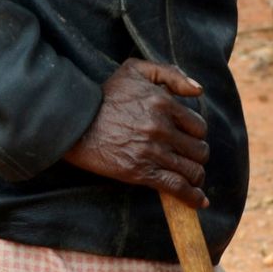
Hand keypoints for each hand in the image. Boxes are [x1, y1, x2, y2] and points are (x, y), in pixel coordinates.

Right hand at [61, 60, 209, 206]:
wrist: (72, 122)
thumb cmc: (103, 95)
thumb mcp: (135, 70)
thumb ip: (171, 74)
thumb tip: (198, 91)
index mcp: (164, 103)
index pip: (199, 127)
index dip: (196, 135)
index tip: (189, 140)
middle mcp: (162, 128)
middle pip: (199, 150)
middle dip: (197, 156)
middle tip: (190, 160)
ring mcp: (153, 151)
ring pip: (192, 170)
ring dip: (196, 177)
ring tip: (193, 179)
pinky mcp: (140, 172)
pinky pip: (177, 187)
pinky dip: (192, 196)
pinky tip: (200, 202)